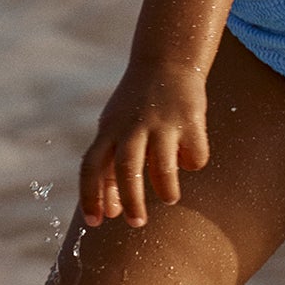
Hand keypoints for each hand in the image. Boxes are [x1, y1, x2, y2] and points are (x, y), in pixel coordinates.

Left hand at [79, 61, 210, 228]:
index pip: (90, 165)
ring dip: (165, 188)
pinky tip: (189, 158)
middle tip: (137, 223)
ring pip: (161, 165)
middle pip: (126, 168)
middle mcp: (133, 125)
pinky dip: (192, 163)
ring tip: (169, 198)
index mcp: (109, 129)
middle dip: (131, 200)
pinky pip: (194, 155)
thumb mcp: (115, 129)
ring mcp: (162, 122)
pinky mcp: (191, 119)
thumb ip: (110, 167)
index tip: (96, 222)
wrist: (166, 61)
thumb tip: (112, 212)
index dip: (91, 195)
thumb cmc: (135, 106)